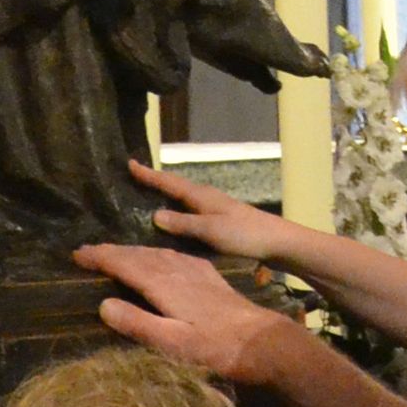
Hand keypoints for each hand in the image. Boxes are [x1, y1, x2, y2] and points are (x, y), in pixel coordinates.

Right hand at [84, 238, 315, 386]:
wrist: (265, 343)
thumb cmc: (218, 349)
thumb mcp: (173, 343)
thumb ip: (138, 323)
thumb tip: (102, 305)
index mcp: (166, 285)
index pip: (125, 264)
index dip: (100, 258)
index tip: (77, 254)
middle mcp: (180, 272)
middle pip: (139, 255)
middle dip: (112, 251)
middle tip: (88, 251)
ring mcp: (198, 274)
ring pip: (158, 254)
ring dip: (134, 251)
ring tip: (116, 253)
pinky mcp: (212, 279)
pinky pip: (177, 258)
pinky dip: (159, 255)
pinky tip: (162, 259)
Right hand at [130, 154, 306, 271]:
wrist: (277, 242)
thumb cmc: (244, 234)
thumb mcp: (211, 230)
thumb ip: (184, 223)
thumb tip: (154, 215)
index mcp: (201, 196)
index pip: (169, 182)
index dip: (149, 175)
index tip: (129, 164)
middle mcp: (205, 197)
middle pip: (174, 186)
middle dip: (154, 182)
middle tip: (132, 178)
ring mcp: (213, 208)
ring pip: (182, 198)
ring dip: (164, 195)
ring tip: (145, 197)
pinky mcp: (220, 221)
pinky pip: (190, 210)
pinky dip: (177, 210)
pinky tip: (172, 221)